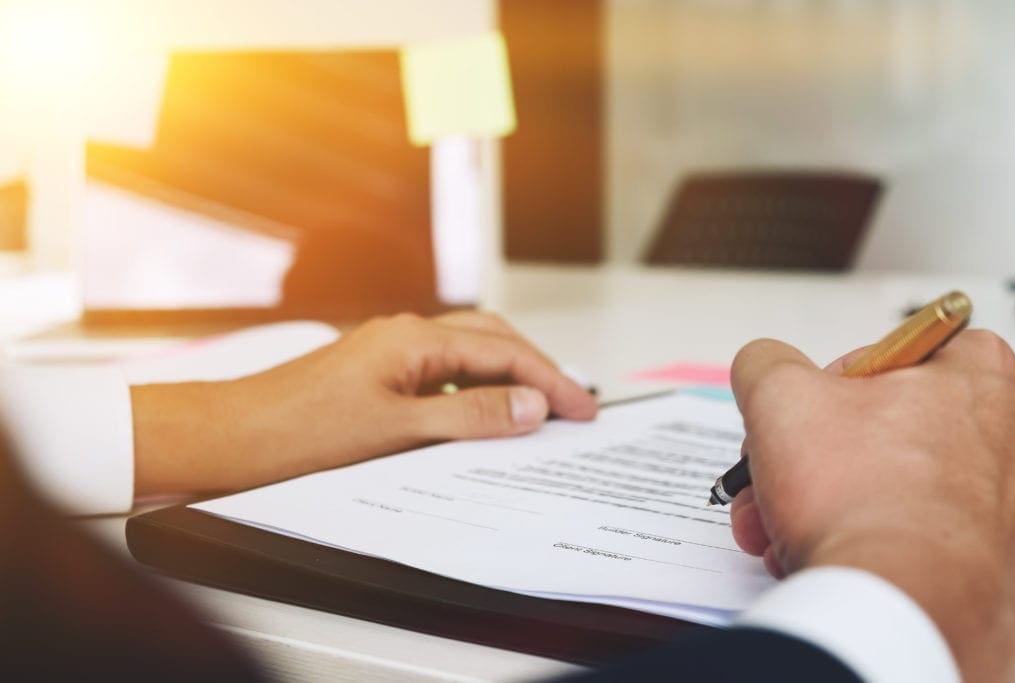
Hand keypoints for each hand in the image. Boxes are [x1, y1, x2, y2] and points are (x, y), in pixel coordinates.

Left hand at [132, 312, 596, 496]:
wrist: (237, 435)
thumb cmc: (300, 428)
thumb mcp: (398, 429)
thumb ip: (470, 414)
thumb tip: (529, 405)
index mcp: (416, 339)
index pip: (505, 354)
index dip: (551, 382)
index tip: (583, 408)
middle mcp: (407, 336)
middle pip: (493, 342)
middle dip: (538, 371)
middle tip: (572, 406)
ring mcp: (393, 352)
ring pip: (469, 355)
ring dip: (508, 378)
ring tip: (538, 410)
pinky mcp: (380, 373)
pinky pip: (443, 374)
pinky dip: (474, 392)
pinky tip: (481, 418)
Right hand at [728, 330, 1014, 681]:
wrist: (897, 603)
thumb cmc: (861, 496)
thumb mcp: (779, 395)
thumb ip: (765, 362)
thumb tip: (763, 368)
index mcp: (978, 377)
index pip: (896, 350)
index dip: (838, 379)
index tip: (808, 410)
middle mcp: (1007, 439)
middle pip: (881, 428)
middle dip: (808, 457)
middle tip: (773, 475)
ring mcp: (1004, 509)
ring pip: (885, 487)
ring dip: (817, 503)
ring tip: (778, 527)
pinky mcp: (989, 564)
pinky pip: (907, 537)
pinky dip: (858, 542)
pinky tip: (817, 555)